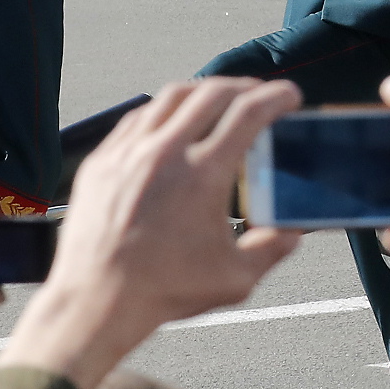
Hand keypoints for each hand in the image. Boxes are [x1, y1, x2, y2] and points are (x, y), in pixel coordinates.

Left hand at [0, 78, 303, 388]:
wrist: (96, 301)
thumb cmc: (164, 292)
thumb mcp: (235, 279)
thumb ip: (272, 250)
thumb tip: (293, 232)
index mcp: (204, 176)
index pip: (248, 114)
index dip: (276, 97)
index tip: (290, 96)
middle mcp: (165, 154)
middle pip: (212, 94)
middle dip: (245, 87)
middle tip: (259, 96)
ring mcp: (128, 153)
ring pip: (171, 97)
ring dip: (203, 92)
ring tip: (218, 101)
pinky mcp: (102, 162)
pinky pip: (137, 117)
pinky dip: (164, 110)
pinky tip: (172, 123)